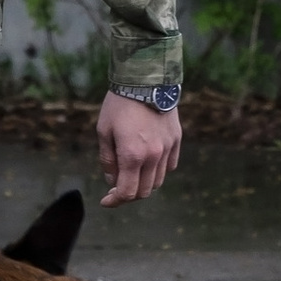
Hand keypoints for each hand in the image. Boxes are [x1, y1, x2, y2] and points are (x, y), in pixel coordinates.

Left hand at [95, 90, 181, 205]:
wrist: (146, 79)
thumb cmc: (120, 104)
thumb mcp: (104, 131)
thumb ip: (108, 160)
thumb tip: (112, 181)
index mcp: (132, 155)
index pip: (127, 192)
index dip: (115, 201)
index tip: (106, 201)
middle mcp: (153, 156)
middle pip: (144, 191)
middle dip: (128, 195)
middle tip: (116, 189)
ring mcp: (167, 149)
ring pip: (158, 181)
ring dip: (144, 184)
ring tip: (131, 175)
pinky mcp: (176, 140)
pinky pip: (170, 166)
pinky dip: (158, 171)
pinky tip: (147, 163)